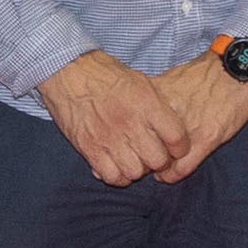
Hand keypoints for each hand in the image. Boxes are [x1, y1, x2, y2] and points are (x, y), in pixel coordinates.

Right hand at [40, 47, 183, 181]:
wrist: (67, 71)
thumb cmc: (104, 74)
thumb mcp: (139, 81)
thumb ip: (157, 106)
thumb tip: (170, 127)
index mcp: (147, 104)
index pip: (176, 138)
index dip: (180, 148)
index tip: (175, 148)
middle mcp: (130, 123)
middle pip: (157, 160)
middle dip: (159, 162)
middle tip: (152, 155)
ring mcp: (109, 138)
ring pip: (135, 172)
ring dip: (137, 169)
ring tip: (133, 160)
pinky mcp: (89, 148)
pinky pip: (111, 176)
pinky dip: (116, 176)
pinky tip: (116, 165)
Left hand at [138, 57, 247, 180]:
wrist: (235, 72)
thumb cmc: (203, 74)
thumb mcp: (169, 80)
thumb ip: (150, 99)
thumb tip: (130, 110)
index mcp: (153, 99)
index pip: (129, 129)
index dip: (126, 140)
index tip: (127, 146)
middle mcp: (165, 114)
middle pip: (140, 145)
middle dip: (139, 154)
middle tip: (139, 159)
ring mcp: (185, 129)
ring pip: (159, 161)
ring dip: (156, 168)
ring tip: (155, 169)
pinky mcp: (205, 140)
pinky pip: (181, 168)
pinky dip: (173, 176)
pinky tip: (170, 175)